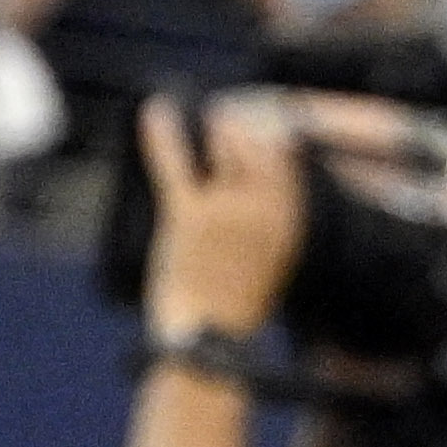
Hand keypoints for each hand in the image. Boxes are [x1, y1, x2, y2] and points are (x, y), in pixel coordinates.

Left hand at [137, 95, 309, 343]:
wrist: (209, 336)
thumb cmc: (235, 303)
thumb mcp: (268, 260)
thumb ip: (268, 224)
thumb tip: (259, 193)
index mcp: (289, 223)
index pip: (288, 164)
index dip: (277, 140)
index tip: (270, 124)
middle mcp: (265, 211)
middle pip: (259, 149)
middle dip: (248, 128)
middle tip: (234, 115)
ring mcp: (226, 211)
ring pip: (227, 150)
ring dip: (222, 127)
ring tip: (217, 114)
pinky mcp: (187, 217)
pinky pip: (176, 165)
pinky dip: (163, 136)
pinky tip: (157, 110)